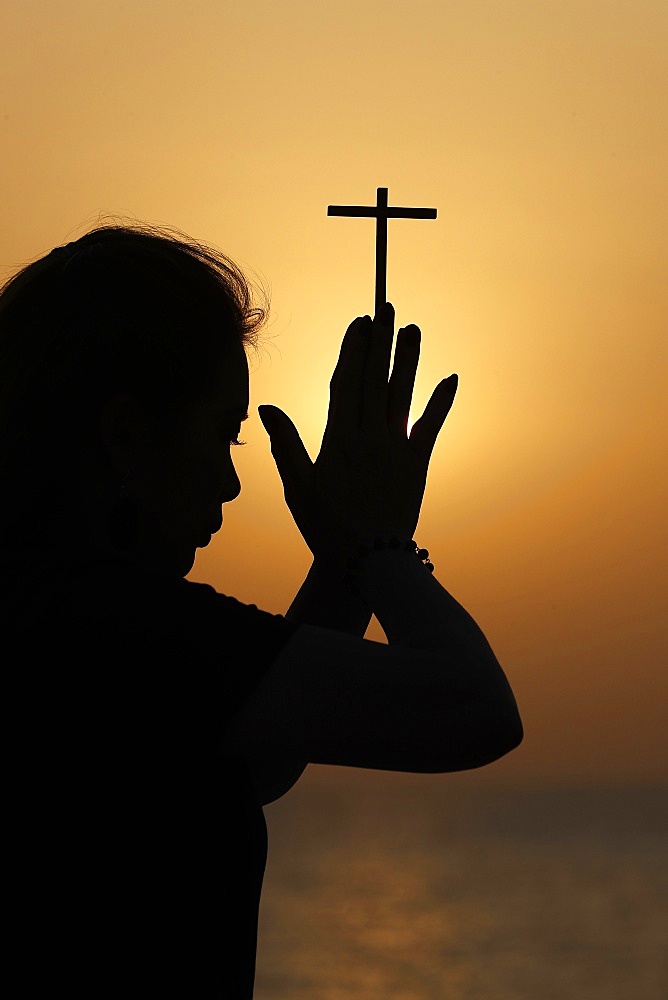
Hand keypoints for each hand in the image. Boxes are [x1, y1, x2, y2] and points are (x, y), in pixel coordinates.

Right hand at [258, 303, 457, 568]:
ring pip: (403, 396)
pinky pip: (432, 428)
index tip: (359, 322)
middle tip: (387, 308)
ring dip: (409, 360)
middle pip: (376, 381)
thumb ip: (285, 444)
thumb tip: (267, 407)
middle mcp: (371, 439)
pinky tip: (451, 377)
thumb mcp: (297, 487)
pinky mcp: (418, 466)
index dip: (353, 350)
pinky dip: (441, 402)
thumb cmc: (327, 527)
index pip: (347, 384)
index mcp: (339, 441)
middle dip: (381, 343)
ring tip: (414, 329)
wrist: (370, 562)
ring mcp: (397, 450)